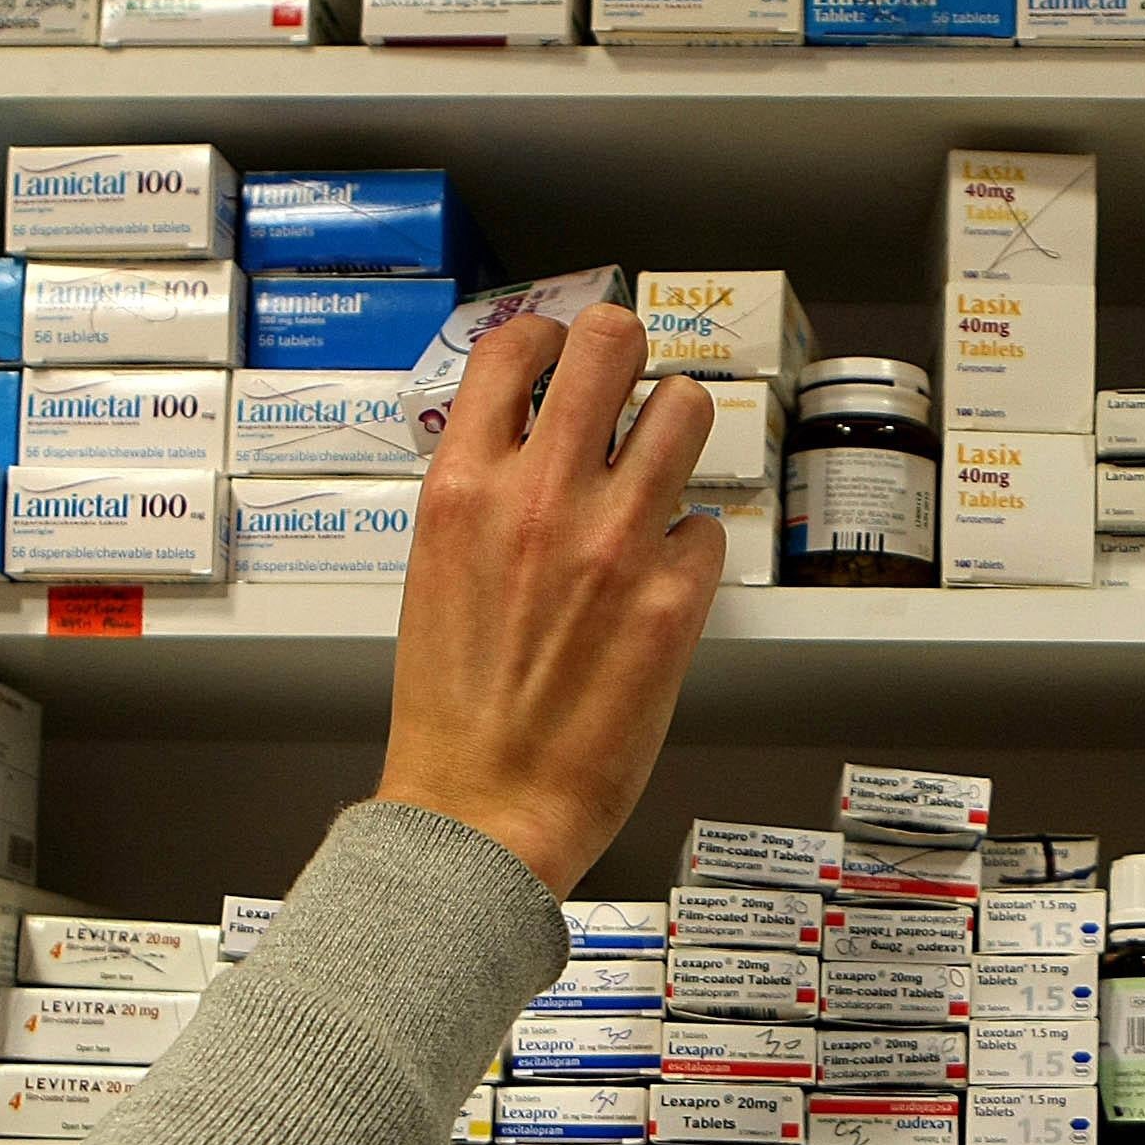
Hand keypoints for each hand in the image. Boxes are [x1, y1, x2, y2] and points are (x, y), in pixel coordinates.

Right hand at [378, 303, 725, 892]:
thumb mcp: (437, 569)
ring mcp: (613, 542)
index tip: (564, 350)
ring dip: (678, 428)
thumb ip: (483, 495)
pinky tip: (664, 578)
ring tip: (664, 464)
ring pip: (684, 409)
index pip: (515, 345)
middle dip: (627, 353)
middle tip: (630, 386)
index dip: (551, 337)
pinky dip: (691, 547)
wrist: (481, 807)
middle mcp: (539, 497)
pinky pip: (707, 526)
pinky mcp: (672, 600)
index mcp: (464, 486)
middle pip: (610, 342)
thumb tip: (524, 444)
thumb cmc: (454, 710)